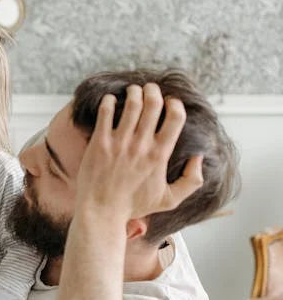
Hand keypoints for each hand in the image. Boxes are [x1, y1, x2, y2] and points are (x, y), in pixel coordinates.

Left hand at [76, 83, 203, 220]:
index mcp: (160, 154)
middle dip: (153, 91)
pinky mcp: (100, 143)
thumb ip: (191, 181)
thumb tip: (199, 158)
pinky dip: (109, 101)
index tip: (171, 102)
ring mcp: (119, 143)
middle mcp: (141, 145)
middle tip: (150, 89)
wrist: (102, 210)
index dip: (176, 104)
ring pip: (131, 105)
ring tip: (133, 90)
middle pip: (153, 104)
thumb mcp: (169, 199)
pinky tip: (110, 99)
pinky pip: (105, 113)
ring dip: (134, 92)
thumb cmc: (133, 205)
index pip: (175, 118)